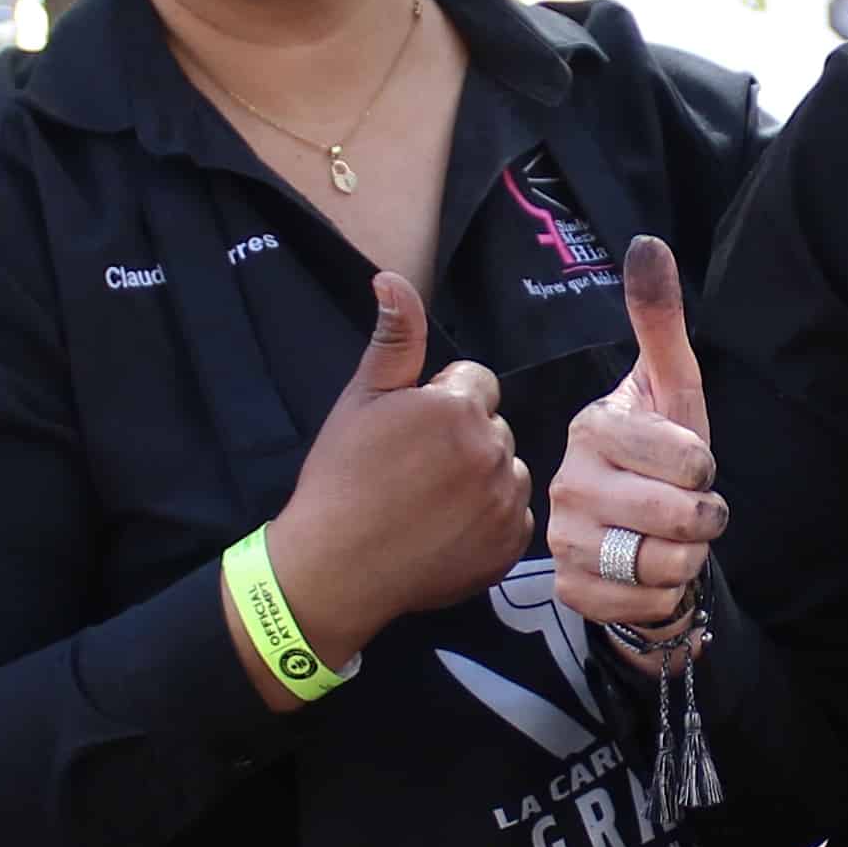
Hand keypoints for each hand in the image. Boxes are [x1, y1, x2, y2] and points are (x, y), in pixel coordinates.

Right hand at [263, 272, 529, 675]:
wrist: (335, 567)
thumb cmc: (340, 477)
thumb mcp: (362, 399)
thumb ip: (394, 337)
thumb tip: (393, 279)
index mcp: (458, 408)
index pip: (476, 384)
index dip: (440, 404)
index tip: (407, 434)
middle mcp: (493, 450)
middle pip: (492, 427)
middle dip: (462, 440)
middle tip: (412, 471)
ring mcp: (505, 501)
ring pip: (506, 470)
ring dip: (479, 478)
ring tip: (428, 502)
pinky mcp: (510, 544)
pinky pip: (512, 515)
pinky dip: (488, 520)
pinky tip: (445, 530)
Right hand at [550, 237, 720, 633]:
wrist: (645, 537)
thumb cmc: (665, 460)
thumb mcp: (673, 390)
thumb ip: (661, 323)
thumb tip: (647, 243)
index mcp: (593, 428)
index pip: (686, 458)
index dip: (705, 470)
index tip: (691, 466)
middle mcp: (565, 482)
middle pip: (679, 515)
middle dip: (704, 519)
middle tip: (692, 511)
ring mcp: (562, 539)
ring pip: (662, 564)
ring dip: (686, 559)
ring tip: (671, 542)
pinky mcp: (569, 590)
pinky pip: (642, 605)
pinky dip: (663, 598)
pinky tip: (651, 575)